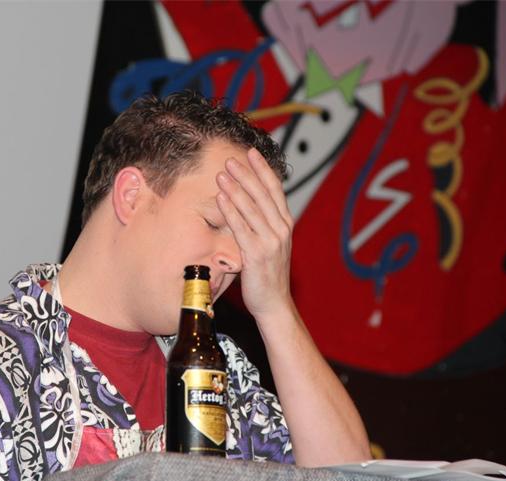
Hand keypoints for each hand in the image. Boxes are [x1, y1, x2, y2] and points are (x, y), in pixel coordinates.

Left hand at [216, 148, 294, 319]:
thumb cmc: (268, 274)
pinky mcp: (256, 254)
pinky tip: (220, 198)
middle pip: (262, 194)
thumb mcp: (270, 244)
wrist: (274, 303)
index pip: (275, 189)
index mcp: (285, 224)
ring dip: (235, 188)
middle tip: (230, 159)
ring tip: (221, 173)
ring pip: (251, 208)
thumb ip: (263, 223)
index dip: (262, 169)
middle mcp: (280, 229)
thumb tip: (248, 204)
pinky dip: (230, 211)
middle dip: (245, 174)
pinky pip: (241, 227)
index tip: (251, 152)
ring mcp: (270, 241)